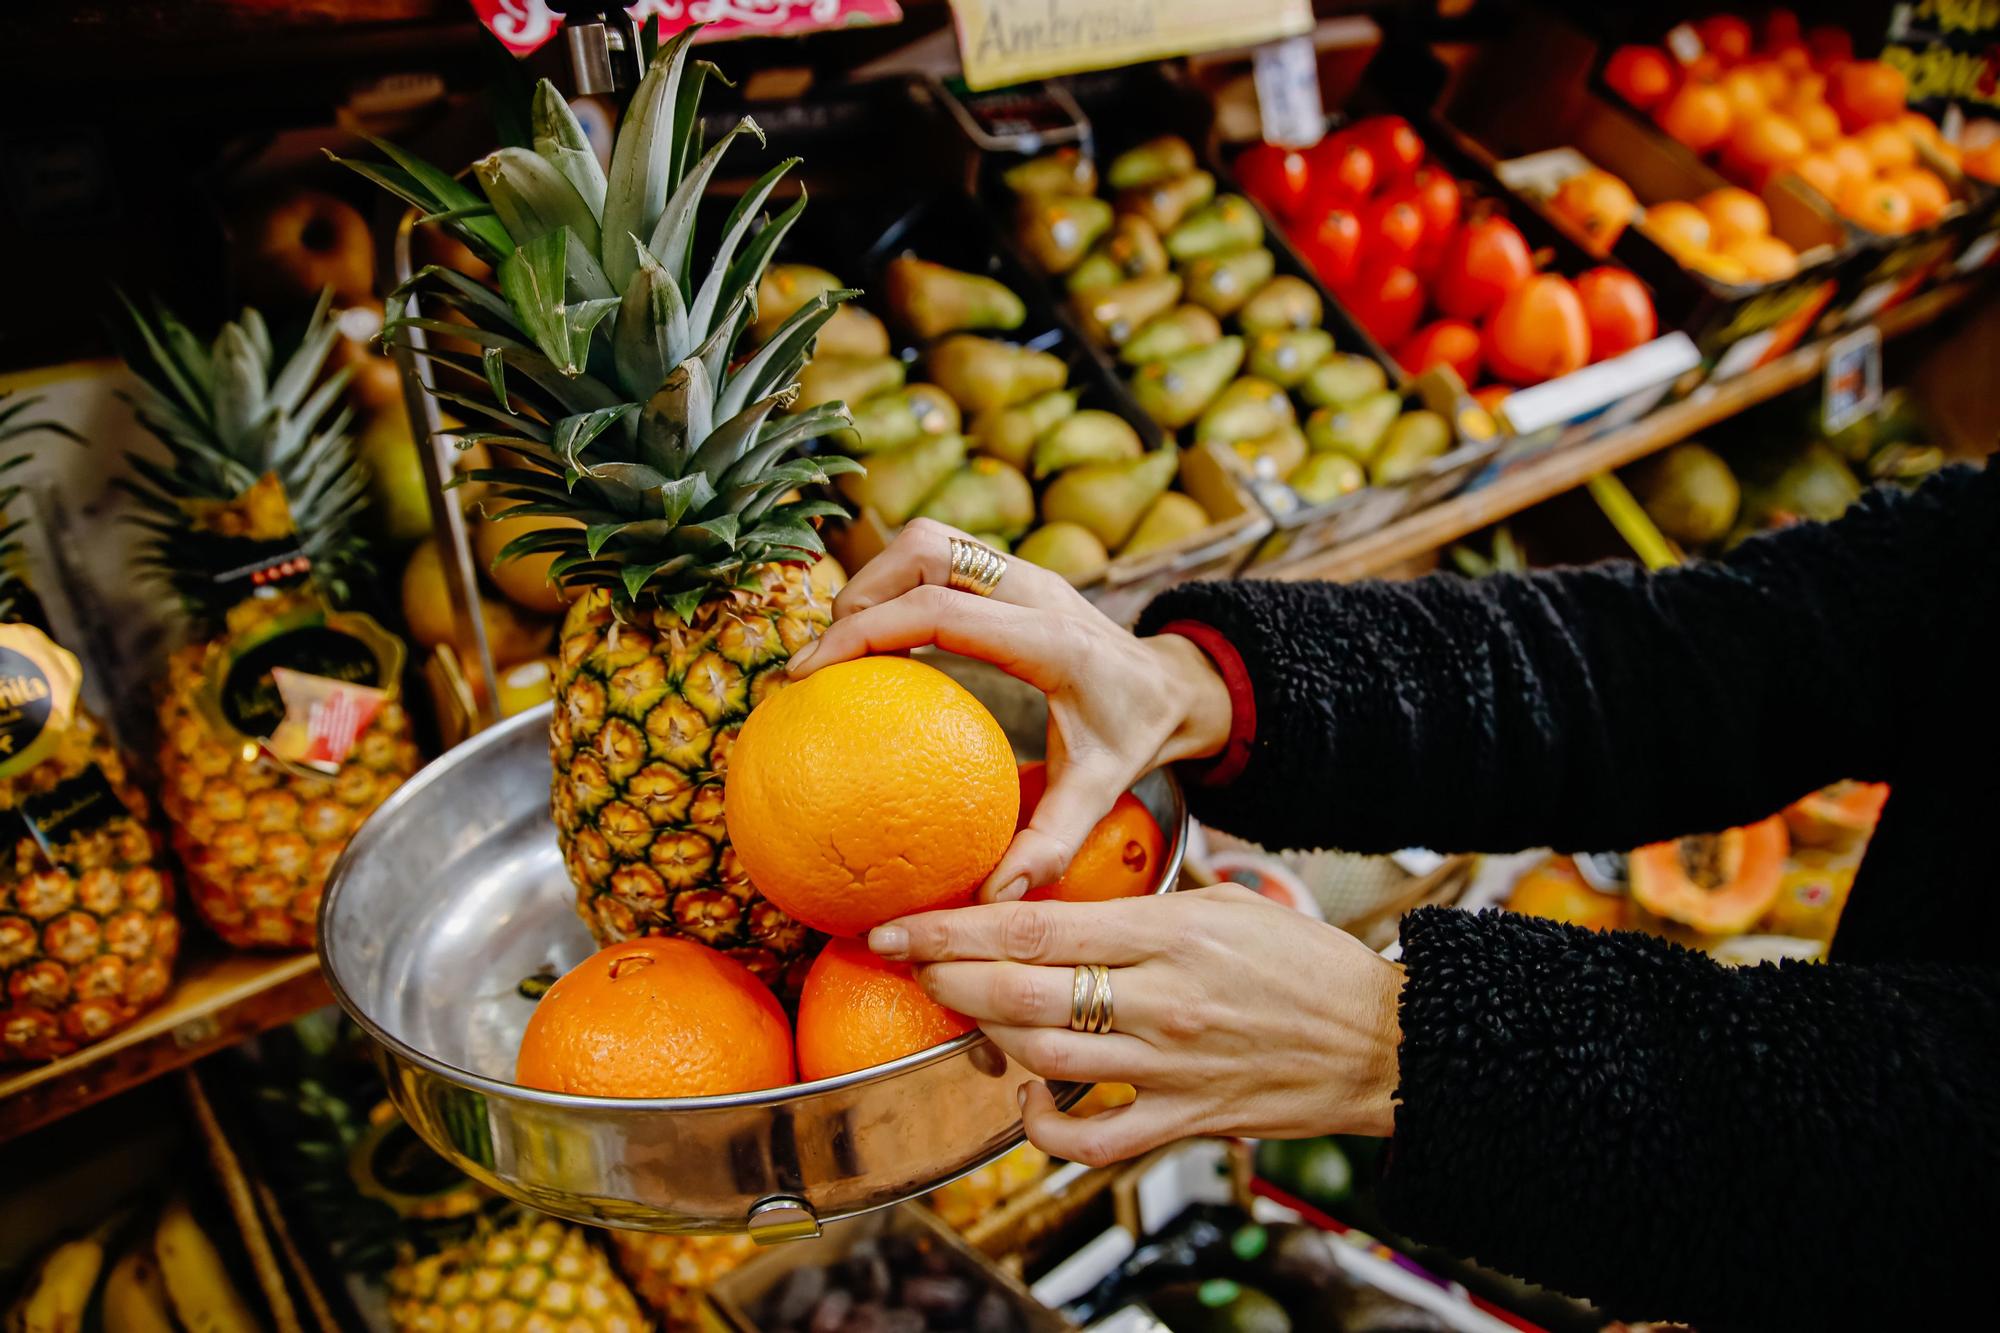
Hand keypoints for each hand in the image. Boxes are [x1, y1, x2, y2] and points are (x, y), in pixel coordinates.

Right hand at [788, 519, 1233, 899]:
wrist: (1174, 688)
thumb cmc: (1132, 738)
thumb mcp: (1100, 793)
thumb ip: (1051, 845)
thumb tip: (993, 898)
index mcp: (1051, 640)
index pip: (942, 611)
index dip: (868, 629)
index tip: (813, 670)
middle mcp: (1036, 590)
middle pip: (925, 552)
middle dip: (861, 594)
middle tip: (822, 660)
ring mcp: (1024, 573)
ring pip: (929, 540)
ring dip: (876, 580)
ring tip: (843, 644)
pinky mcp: (1012, 573)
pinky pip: (941, 554)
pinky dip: (898, 581)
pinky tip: (877, 635)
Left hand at [870, 886, 1403, 1165]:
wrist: (1380, 1040)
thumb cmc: (1304, 963)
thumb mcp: (1226, 902)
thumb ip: (1144, 903)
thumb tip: (1066, 894)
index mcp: (1170, 932)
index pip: (1034, 928)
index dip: (951, 929)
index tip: (898, 928)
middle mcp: (1163, 1000)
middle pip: (1019, 994)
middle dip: (947, 980)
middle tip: (914, 966)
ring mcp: (1171, 1067)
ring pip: (1042, 1058)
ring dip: (986, 1040)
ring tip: (967, 1016)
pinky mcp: (1186, 1122)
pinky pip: (1092, 1140)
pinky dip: (1044, 1127)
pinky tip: (1029, 1099)